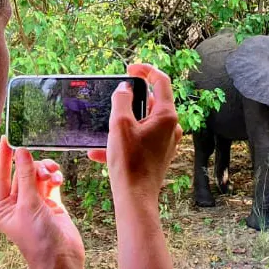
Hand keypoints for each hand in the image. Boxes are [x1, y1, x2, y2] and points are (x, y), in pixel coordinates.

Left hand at [0, 136, 83, 268]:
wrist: (62, 260)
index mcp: (2, 207)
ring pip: (36, 176)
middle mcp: (16, 204)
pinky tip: (58, 179)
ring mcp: (34, 203)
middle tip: (43, 165)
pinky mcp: (50, 203)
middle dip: (32, 166)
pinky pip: (50, 182)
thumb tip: (21, 152)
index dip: (4, 156)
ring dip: (45, 171)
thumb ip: (25, 176)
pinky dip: (54, 178)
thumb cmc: (38, 239)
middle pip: (21, 173)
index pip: (0, 175)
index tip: (8, 137)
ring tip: (53, 176)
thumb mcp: (29, 205)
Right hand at [89, 63, 182, 208]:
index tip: (130, 68)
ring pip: (142, 123)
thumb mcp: (120, 125)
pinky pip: (138, 141)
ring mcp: (165, 143)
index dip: (146, 70)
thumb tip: (125, 90)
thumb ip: (122, 100)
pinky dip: (122, 142)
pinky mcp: (157, 156)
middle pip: (152, 102)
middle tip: (114, 101)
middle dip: (131, 101)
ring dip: (122, 124)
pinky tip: (98, 153)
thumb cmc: (129, 163)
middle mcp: (171, 128)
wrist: (135, 199)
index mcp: (167, 116)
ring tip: (104, 131)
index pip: (161, 81)